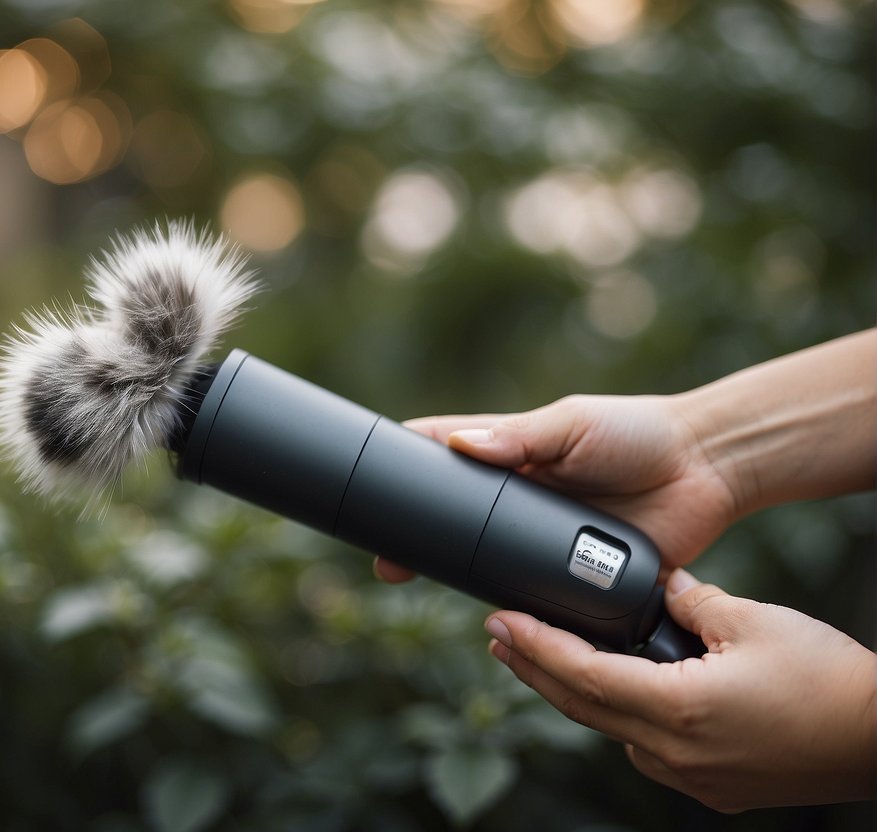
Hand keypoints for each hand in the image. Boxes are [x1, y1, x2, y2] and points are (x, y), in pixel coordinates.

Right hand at [374, 395, 740, 581]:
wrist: (707, 469)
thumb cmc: (636, 433)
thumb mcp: (573, 425)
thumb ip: (522, 437)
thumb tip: (461, 444)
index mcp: (511, 457)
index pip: (444, 461)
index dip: (405, 473)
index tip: (369, 488)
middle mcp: (520, 501)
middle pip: (455, 523)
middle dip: (417, 540)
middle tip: (386, 564)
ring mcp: (544, 540)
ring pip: (490, 565)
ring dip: (459, 577)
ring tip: (423, 590)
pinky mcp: (576, 575)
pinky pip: (538, 596)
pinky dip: (514, 606)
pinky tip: (491, 616)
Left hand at [484, 569, 876, 811]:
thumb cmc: (829, 680)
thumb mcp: (754, 620)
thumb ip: (692, 600)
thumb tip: (660, 585)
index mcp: (678, 709)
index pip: (583, 675)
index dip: (536, 647)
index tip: (500, 621)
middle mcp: (674, 753)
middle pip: (582, 708)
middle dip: (534, 669)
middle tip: (499, 636)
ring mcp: (693, 778)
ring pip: (611, 731)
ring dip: (574, 694)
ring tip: (542, 657)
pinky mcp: (714, 787)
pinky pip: (646, 749)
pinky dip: (617, 716)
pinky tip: (613, 692)